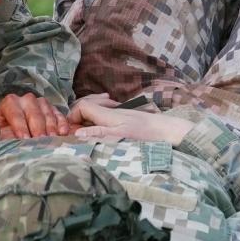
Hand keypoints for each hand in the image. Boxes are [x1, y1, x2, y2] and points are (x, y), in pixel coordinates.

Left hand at [0, 92, 69, 138]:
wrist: (10, 139)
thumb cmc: (0, 137)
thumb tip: (2, 136)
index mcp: (7, 104)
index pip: (13, 108)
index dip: (19, 123)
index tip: (23, 138)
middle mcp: (24, 100)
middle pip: (32, 107)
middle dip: (37, 125)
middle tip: (41, 140)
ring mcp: (39, 104)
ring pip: (46, 108)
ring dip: (50, 124)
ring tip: (52, 139)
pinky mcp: (51, 111)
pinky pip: (58, 113)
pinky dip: (62, 122)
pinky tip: (63, 133)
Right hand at [68, 94, 191, 145]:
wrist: (169, 130)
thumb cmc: (146, 134)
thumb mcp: (120, 136)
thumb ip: (98, 134)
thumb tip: (75, 134)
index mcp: (107, 114)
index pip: (82, 106)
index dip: (72, 117)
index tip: (71, 133)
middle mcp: (111, 110)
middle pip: (86, 104)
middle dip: (77, 114)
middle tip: (74, 130)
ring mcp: (118, 112)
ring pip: (95, 107)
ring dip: (87, 115)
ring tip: (83, 127)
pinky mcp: (124, 117)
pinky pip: (104, 112)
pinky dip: (98, 116)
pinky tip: (101, 124)